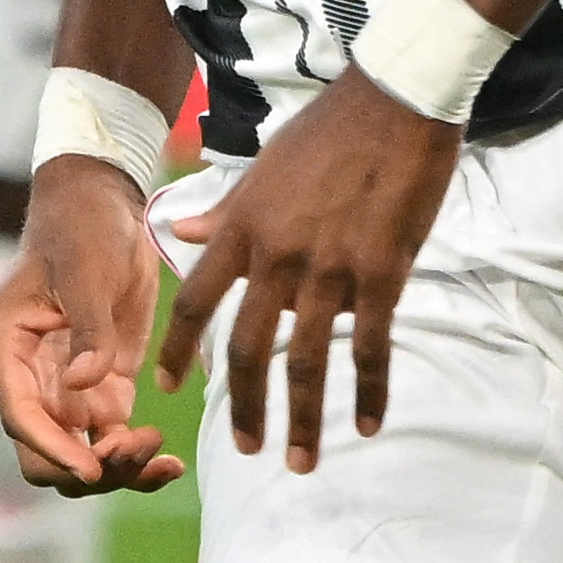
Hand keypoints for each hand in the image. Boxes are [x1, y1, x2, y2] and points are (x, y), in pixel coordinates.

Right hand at [0, 160, 184, 495]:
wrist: (107, 207)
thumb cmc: (83, 227)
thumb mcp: (87, 269)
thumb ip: (88, 327)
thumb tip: (84, 384)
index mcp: (6, 349)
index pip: (20, 416)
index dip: (53, 448)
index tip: (94, 467)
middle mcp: (29, 379)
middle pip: (45, 454)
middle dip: (88, 468)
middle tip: (138, 451)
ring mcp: (67, 391)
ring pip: (82, 458)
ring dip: (118, 471)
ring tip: (164, 459)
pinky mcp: (102, 391)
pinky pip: (115, 444)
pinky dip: (139, 461)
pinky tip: (172, 464)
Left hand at [160, 70, 459, 473]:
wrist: (396, 100)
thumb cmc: (330, 129)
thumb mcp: (263, 166)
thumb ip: (224, 210)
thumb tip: (180, 233)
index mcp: (243, 227)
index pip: (198, 300)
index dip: (179, 347)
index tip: (166, 386)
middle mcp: (278, 255)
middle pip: (248, 349)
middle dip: (245, 408)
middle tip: (247, 450)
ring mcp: (330, 268)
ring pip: (307, 361)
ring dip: (304, 419)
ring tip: (302, 461)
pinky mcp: (381, 273)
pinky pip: (370, 347)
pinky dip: (370, 391)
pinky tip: (369, 423)